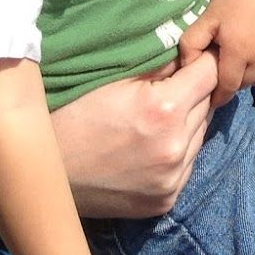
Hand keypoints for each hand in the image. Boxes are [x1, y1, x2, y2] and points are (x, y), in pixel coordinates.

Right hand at [52, 54, 216, 217]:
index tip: (196, 59)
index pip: (211, 73)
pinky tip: (153, 146)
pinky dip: (178, 152)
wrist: (43, 176)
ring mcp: (172, 178)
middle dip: (195, 92)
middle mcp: (175, 147)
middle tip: (172, 89)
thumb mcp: (115, 82)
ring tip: (159, 119)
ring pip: (201, 135)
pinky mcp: (165, 201)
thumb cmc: (74, 118)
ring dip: (188, 123)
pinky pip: (188, 165)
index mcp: (164, 110)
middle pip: (209, 104)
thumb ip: (161, 67)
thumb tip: (192, 53)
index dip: (204, 62)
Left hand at [177, 0, 254, 106]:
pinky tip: (251, 60)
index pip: (228, 87)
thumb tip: (187, 67)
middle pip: (243, 85)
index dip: (217, 96)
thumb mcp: (206, 18)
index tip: (209, 99)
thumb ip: (191, 45)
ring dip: (246, 80)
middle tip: (218, 79)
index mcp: (238, 53)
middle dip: (230, 86)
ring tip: (236, 70)